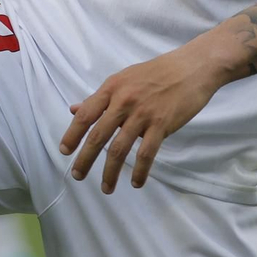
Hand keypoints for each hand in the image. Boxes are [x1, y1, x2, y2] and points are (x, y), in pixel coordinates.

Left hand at [58, 43, 227, 192]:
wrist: (192, 68)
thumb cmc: (157, 73)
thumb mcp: (125, 79)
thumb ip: (101, 98)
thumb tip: (74, 110)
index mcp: (112, 88)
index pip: (86, 114)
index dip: (73, 134)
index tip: (64, 151)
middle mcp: (124, 101)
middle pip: (98, 135)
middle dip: (85, 159)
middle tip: (77, 175)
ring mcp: (143, 113)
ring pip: (119, 149)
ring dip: (110, 172)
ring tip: (106, 188)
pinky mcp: (162, 124)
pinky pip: (146, 154)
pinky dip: (139, 172)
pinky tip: (136, 182)